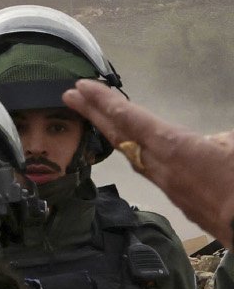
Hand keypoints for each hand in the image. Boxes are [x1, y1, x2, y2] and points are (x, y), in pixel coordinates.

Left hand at [64, 79, 233, 245]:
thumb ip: (220, 139)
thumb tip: (214, 141)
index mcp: (174, 147)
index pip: (130, 118)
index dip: (103, 101)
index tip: (81, 87)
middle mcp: (161, 167)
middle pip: (120, 136)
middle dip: (94, 114)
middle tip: (69, 96)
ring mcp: (167, 186)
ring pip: (132, 154)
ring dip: (112, 133)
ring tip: (95, 117)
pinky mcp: (178, 201)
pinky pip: (148, 170)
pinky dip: (134, 153)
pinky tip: (134, 149)